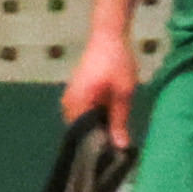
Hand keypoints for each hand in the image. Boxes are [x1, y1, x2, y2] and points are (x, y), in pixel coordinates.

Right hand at [58, 24, 144, 148]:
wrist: (108, 35)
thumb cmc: (117, 61)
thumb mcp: (123, 92)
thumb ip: (120, 121)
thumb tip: (120, 146)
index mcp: (77, 104)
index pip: (83, 137)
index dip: (98, 148)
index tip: (113, 156)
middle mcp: (68, 103)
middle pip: (81, 132)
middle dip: (98, 139)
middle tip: (117, 148)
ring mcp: (70, 97)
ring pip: (83, 123)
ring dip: (97, 128)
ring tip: (115, 135)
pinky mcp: (75, 93)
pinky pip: (83, 113)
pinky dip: (95, 118)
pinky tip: (110, 119)